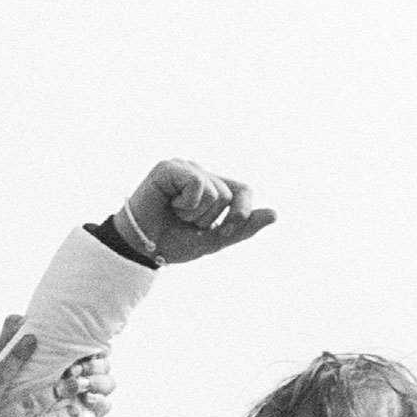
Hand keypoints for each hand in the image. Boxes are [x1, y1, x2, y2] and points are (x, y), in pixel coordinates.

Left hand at [0, 315, 113, 416]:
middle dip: (94, 363)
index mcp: (67, 356)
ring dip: (98, 380)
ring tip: (80, 384)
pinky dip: (99, 401)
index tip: (79, 349)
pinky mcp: (89, 413)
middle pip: (105, 361)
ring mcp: (88, 393)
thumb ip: (10, 342)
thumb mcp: (4, 367)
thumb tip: (17, 317)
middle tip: (74, 369)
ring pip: (109, 381)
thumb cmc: (8, 393)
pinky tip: (86, 400)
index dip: (92, 343)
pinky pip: (106, 405)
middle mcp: (81, 372)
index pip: (91, 342)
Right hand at [120, 158, 276, 263]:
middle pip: (228, 195)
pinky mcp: (170, 167)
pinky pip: (197, 183)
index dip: (241, 213)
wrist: (141, 249)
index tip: (222, 232)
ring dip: (195, 214)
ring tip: (175, 214)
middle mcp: (201, 174)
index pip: (244, 191)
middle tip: (186, 223)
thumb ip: (243, 227)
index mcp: (213, 187)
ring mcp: (186, 167)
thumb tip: (275, 214)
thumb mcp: (214, 239)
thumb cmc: (173, 242)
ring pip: (214, 192)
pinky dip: (186, 203)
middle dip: (209, 219)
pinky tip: (169, 204)